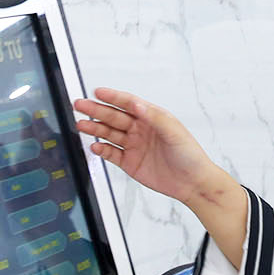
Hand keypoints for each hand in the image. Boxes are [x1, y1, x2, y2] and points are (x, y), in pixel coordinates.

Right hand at [73, 87, 232, 206]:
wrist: (193, 183)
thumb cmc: (189, 155)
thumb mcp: (174, 131)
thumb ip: (154, 117)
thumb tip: (137, 104)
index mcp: (151, 118)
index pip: (128, 103)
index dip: (112, 97)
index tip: (97, 92)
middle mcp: (140, 130)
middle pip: (114, 117)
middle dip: (96, 110)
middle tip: (80, 105)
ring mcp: (134, 146)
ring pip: (109, 134)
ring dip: (95, 128)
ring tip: (81, 124)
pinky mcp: (130, 163)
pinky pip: (112, 154)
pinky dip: (102, 150)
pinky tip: (94, 146)